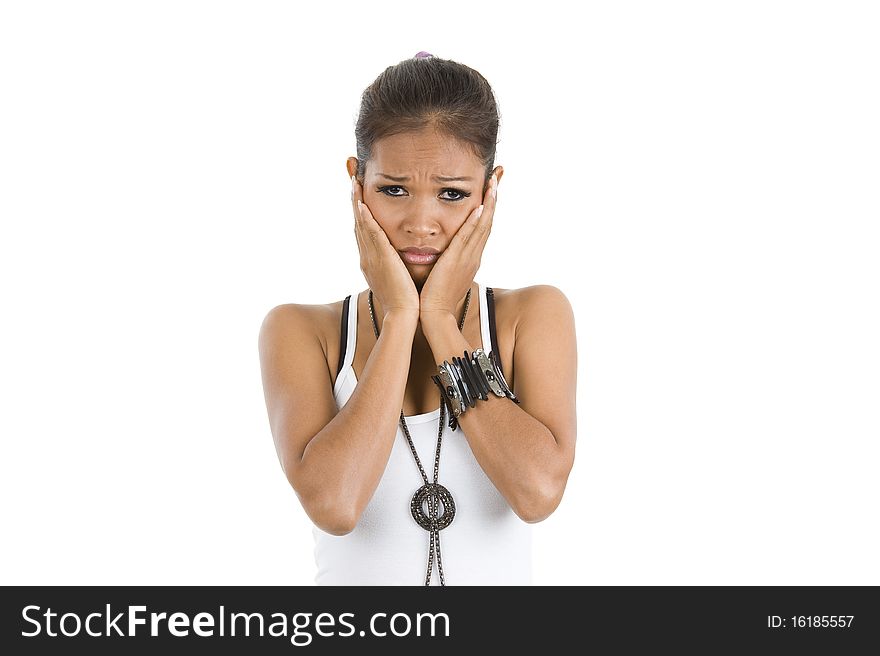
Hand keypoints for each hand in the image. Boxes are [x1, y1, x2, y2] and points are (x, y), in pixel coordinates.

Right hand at [351, 175, 419, 316]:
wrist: (404, 316)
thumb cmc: (406, 300)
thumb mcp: (397, 277)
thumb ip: (396, 264)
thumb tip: (400, 256)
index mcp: (371, 261)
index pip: (363, 230)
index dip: (359, 210)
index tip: (358, 192)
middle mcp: (367, 257)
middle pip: (357, 222)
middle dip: (354, 199)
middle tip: (351, 177)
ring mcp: (371, 258)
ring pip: (361, 224)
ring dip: (357, 202)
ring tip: (354, 181)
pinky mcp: (381, 259)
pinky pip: (371, 235)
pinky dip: (366, 219)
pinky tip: (363, 204)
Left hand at [418, 171, 498, 317]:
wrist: (434, 315)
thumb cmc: (434, 297)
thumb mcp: (444, 273)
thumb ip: (445, 259)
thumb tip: (441, 249)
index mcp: (470, 258)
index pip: (482, 227)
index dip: (488, 207)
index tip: (491, 188)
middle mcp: (473, 256)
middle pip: (487, 222)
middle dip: (493, 198)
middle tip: (497, 177)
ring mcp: (468, 258)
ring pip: (482, 226)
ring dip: (488, 204)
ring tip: (493, 183)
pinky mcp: (457, 262)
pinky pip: (468, 238)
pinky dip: (475, 222)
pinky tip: (478, 207)